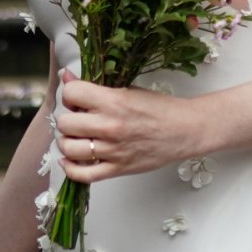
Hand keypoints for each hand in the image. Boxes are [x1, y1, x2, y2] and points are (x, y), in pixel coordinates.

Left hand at [53, 72, 205, 184]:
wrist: (185, 130)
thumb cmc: (160, 109)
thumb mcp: (128, 89)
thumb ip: (96, 87)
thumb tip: (67, 77)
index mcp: (114, 101)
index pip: (71, 93)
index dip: (70, 93)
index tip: (77, 97)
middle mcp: (110, 126)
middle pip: (65, 122)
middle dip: (67, 117)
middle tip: (77, 117)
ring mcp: (112, 150)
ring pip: (69, 148)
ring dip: (66, 141)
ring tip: (74, 136)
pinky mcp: (117, 169)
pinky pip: (83, 174)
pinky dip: (70, 168)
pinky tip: (70, 159)